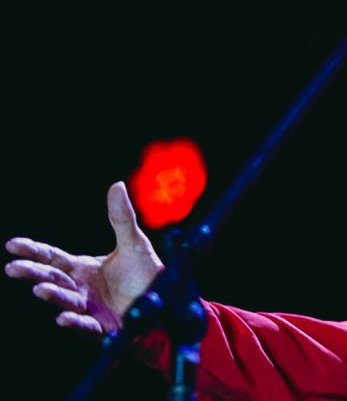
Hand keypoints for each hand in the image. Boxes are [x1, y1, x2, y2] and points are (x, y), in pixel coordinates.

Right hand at [5, 182, 163, 337]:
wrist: (166, 300)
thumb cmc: (145, 274)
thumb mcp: (134, 243)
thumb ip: (122, 218)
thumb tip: (116, 184)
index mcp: (82, 269)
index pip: (52, 258)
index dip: (33, 251)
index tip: (12, 245)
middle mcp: (80, 289)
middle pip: (52, 279)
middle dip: (33, 273)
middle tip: (12, 267)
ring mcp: (89, 309)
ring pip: (66, 301)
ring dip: (53, 295)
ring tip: (39, 289)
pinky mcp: (103, 327)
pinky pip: (85, 325)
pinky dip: (74, 322)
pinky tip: (62, 318)